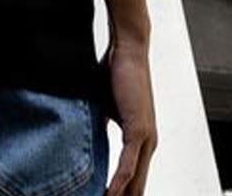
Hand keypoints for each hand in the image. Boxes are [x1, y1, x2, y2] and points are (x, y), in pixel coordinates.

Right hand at [104, 40, 157, 195]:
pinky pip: (129, 164)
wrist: (128, 50)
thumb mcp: (104, 107)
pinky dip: (120, 182)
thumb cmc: (116, 73)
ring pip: (135, 181)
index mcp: (140, 140)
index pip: (132, 178)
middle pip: (137, 187)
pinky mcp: (139, 130)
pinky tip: (111, 194)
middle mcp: (147, 143)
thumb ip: (98, 127)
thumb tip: (83, 141)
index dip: (121, 194)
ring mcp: (146, 138)